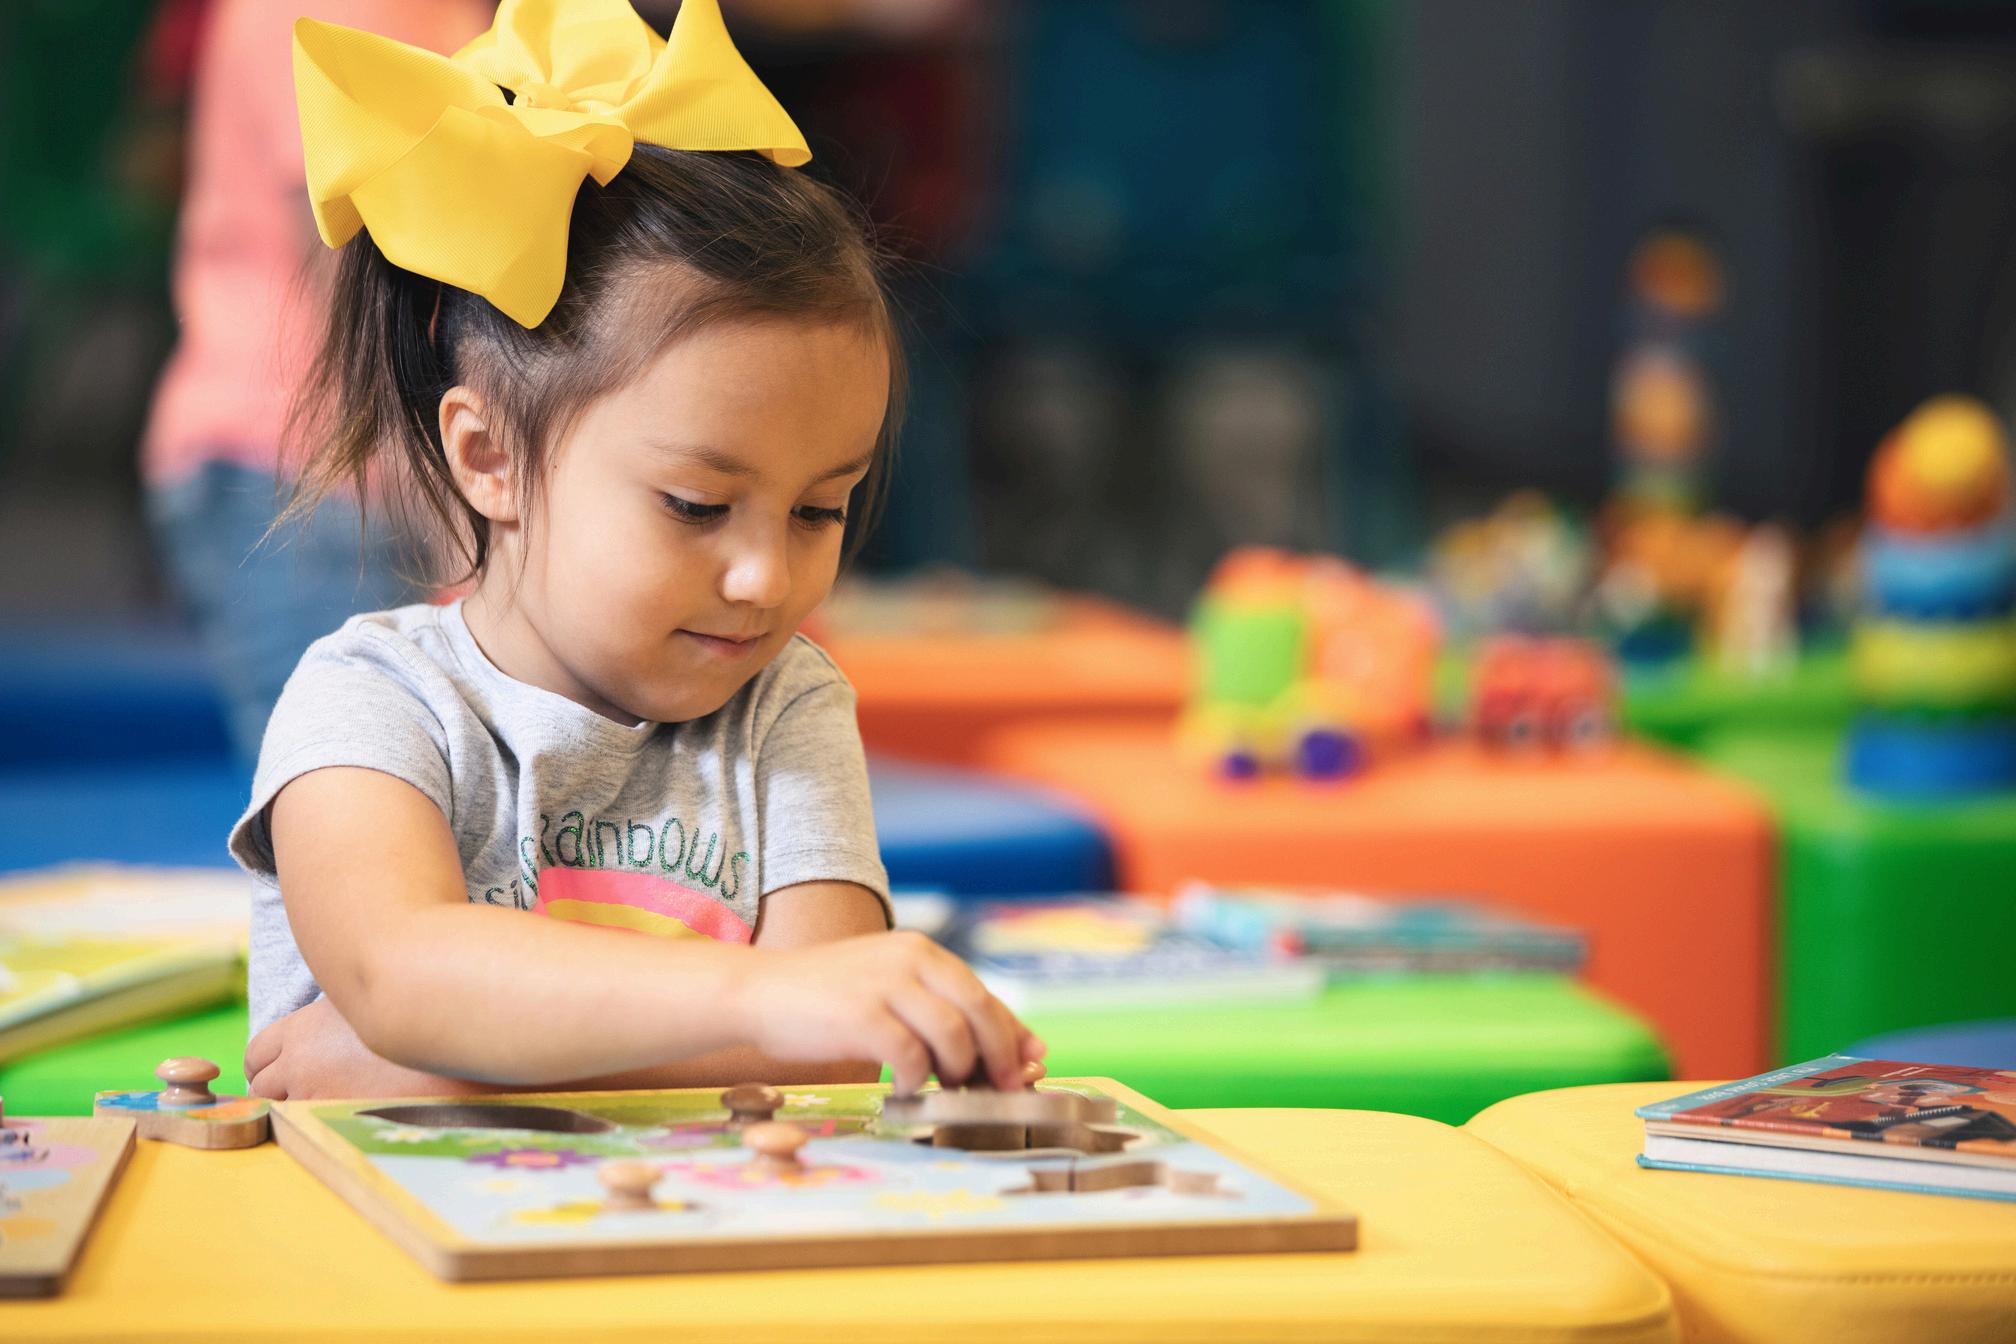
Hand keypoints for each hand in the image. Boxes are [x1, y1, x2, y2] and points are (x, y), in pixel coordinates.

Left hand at [245, 996, 489, 1100]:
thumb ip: (332, 1016)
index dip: (267, 1063)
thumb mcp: (361, 1004)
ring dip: (296, 1107)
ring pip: (280, 1111)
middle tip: (301, 1089)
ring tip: (328, 1102)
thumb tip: (328, 1014)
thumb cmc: (412, 1018)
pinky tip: (342, 1115)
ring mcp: (314, 1096)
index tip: (282, 1067)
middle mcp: (299, 1062)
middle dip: (277, 1088)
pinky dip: (317, 1123)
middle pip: (261, 1086)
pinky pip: (307, 1127)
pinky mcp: (335, 1121)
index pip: (256, 1053)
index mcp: (301, 1028)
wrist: (449, 1052)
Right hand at [735, 930, 1045, 1094]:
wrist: (757, 992)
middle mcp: (910, 959)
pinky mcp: (863, 1016)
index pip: (986, 995)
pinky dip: (916, 1082)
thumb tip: (999, 1048)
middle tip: (999, 1090)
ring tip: (939, 1088)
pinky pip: (912, 1058)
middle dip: (999, 1059)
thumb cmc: (826, 999)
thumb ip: (937, 1009)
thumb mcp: (887, 988)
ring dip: (956, 1073)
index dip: (1013, 1036)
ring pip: (953, 1037)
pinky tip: (903, 1088)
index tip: (1028, 1066)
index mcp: (921, 950)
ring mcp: (886, 985)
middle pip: (981, 1013)